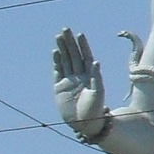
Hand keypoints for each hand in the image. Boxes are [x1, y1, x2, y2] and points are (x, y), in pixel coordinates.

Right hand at [52, 28, 110, 142]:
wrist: (85, 124)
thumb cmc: (95, 110)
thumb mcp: (98, 93)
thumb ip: (95, 77)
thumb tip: (95, 61)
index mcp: (90, 76)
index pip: (85, 56)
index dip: (83, 46)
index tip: (80, 34)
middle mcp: (79, 76)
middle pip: (73, 55)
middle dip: (70, 43)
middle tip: (65, 29)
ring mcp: (69, 81)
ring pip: (65, 61)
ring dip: (62, 49)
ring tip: (59, 37)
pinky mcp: (60, 88)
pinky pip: (58, 72)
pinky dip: (56, 62)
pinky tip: (55, 52)